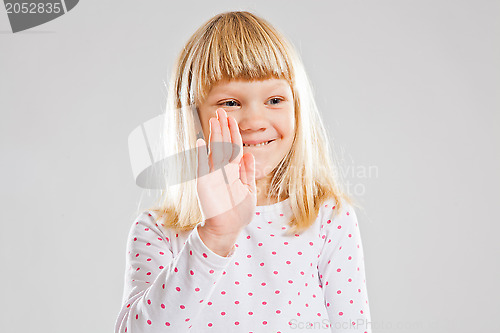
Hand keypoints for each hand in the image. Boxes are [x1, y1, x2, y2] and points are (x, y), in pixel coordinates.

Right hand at [196, 108, 256, 237]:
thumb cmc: (239, 211)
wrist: (228, 228)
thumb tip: (250, 155)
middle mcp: (222, 170)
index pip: (234, 147)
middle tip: (221, 111)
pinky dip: (200, 155)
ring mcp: (212, 175)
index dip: (233, 133)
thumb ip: (249, 172)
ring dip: (214, 135)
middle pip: (223, 144)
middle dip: (223, 128)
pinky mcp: (203, 184)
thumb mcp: (249, 190)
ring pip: (214, 151)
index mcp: (234, 170)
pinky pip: (201, 167)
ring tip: (214, 120)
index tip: (232, 119)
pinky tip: (200, 142)